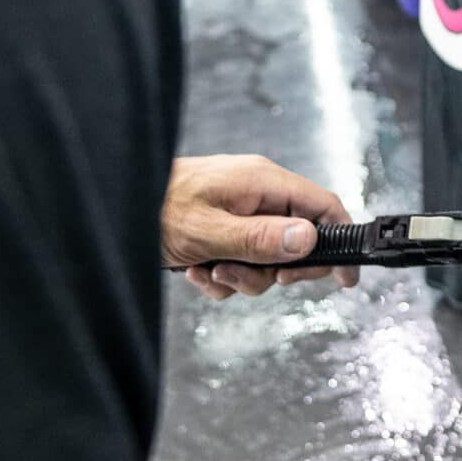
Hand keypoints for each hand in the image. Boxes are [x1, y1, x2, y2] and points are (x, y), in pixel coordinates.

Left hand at [162, 154, 360, 299]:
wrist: (115, 207)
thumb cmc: (154, 207)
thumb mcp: (209, 231)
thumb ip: (261, 237)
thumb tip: (308, 240)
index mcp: (262, 183)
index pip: (322, 207)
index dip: (339, 240)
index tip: (346, 276)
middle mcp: (257, 194)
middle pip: (297, 240)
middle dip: (275, 269)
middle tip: (252, 277)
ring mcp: (240, 212)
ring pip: (268, 258)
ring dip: (243, 276)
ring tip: (210, 272)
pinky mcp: (224, 229)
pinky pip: (243, 260)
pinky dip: (224, 275)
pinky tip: (197, 271)